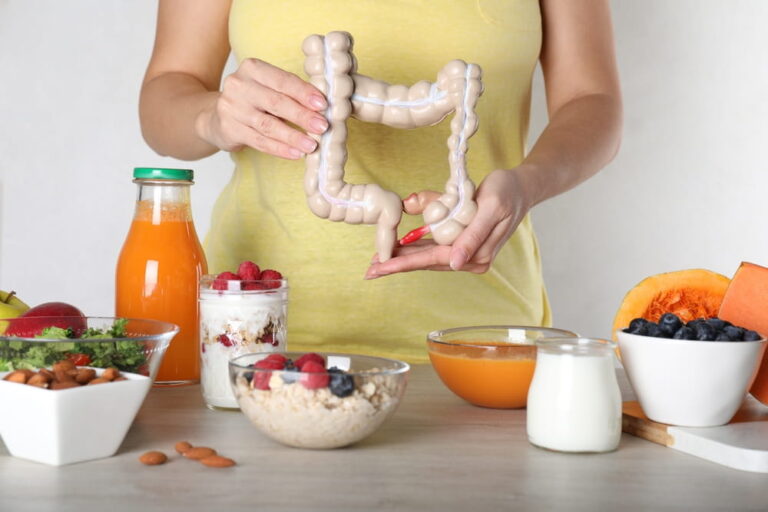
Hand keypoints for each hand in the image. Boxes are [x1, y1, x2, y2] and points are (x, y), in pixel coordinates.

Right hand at [195, 58, 328, 158]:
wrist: (216, 115)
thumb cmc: (253, 100)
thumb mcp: (267, 87)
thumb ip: (290, 92)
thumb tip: (323, 107)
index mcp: (252, 69)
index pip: (282, 80)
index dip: (303, 93)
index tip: (323, 105)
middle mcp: (239, 85)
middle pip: (276, 102)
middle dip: (302, 116)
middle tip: (322, 126)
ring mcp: (231, 108)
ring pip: (268, 125)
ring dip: (293, 136)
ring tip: (311, 145)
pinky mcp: (229, 129)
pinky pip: (259, 141)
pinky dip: (280, 149)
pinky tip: (295, 153)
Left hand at [364, 167, 534, 277]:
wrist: (522, 187)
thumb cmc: (507, 192)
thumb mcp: (490, 208)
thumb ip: (472, 235)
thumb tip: (454, 263)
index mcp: (477, 253)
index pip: (433, 259)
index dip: (404, 263)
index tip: (381, 267)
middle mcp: (471, 258)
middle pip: (427, 262)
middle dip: (398, 265)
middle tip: (369, 271)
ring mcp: (467, 253)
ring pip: (428, 257)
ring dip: (403, 259)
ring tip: (377, 263)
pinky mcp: (463, 244)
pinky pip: (434, 248)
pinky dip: (415, 248)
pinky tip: (398, 250)